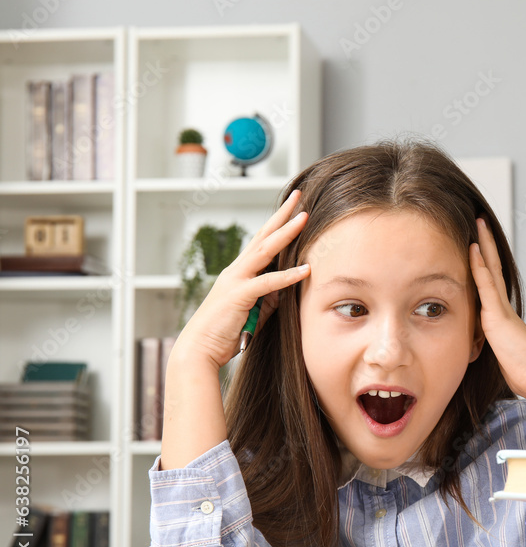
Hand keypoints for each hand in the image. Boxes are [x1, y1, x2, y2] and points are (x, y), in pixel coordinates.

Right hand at [172, 189, 311, 370]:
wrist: (199, 350)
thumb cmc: (225, 333)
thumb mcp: (255, 312)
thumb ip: (270, 298)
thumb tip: (287, 289)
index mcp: (239, 273)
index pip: (261, 242)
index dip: (277, 224)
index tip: (294, 208)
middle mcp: (236, 271)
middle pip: (262, 236)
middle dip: (282, 215)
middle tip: (299, 196)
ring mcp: (236, 280)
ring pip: (264, 251)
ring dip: (285, 233)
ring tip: (304, 218)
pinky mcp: (239, 296)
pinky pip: (267, 282)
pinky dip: (287, 276)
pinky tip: (306, 269)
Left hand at [469, 217, 525, 402]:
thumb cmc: (524, 371)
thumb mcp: (502, 356)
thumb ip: (494, 347)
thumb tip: (486, 350)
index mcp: (503, 315)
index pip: (492, 281)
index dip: (485, 261)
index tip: (479, 243)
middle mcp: (503, 306)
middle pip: (493, 267)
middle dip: (486, 244)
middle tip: (481, 221)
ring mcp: (501, 308)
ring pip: (490, 269)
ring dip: (484, 244)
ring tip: (478, 222)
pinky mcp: (497, 315)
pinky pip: (486, 285)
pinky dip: (479, 266)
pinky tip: (473, 248)